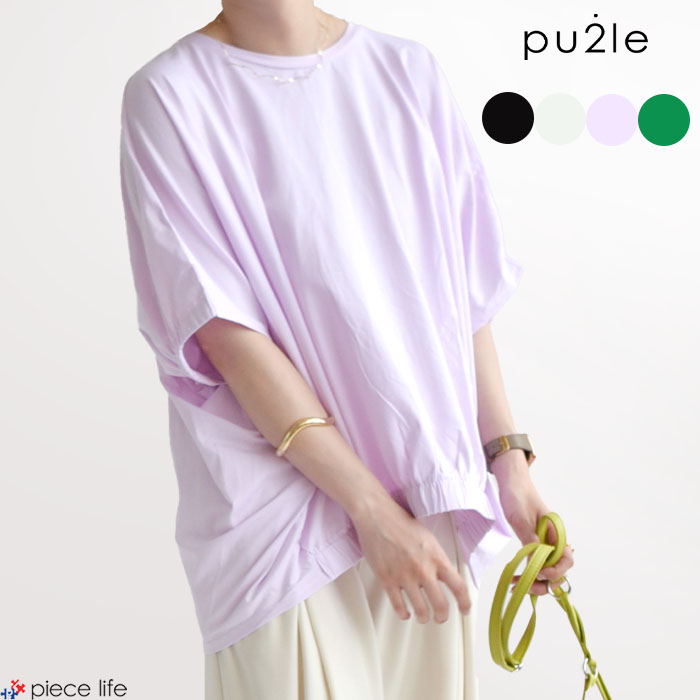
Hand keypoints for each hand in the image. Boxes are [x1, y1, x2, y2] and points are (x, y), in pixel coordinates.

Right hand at [350, 497, 471, 623]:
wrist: (377, 516)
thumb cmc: (400, 522)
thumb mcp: (428, 537)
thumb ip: (436, 558)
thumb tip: (443, 576)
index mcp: (436, 557)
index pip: (458, 586)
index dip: (465, 602)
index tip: (465, 609)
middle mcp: (423, 569)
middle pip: (441, 605)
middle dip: (442, 616)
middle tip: (441, 617)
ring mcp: (404, 576)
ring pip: (421, 610)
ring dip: (423, 617)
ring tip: (423, 617)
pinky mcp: (387, 580)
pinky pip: (398, 605)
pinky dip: (403, 613)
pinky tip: (405, 613)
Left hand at [496, 470, 574, 595]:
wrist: (510, 481)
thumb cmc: (517, 495)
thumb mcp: (520, 517)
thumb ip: (530, 539)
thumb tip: (537, 561)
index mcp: (556, 532)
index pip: (566, 558)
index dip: (557, 570)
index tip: (541, 574)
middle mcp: (552, 539)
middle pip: (558, 568)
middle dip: (546, 582)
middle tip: (528, 588)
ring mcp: (542, 542)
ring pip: (546, 568)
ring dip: (536, 581)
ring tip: (518, 586)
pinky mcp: (532, 542)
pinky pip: (534, 562)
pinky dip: (528, 573)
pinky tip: (516, 579)